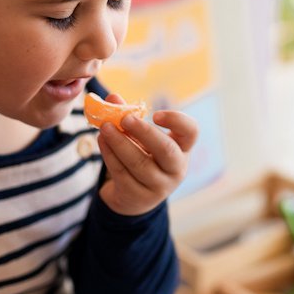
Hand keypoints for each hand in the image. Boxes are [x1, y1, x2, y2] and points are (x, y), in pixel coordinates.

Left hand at [96, 94, 197, 215]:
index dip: (177, 120)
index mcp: (182, 148)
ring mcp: (159, 186)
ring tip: (105, 127)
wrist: (134, 196)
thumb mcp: (141, 138)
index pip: (191, 131)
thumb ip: (129, 116)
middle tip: (124, 118)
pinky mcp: (139, 197)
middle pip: (166, 150)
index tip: (156, 114)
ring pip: (139, 163)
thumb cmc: (143, 156)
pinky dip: (110, 155)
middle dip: (144, 132)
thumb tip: (112, 97)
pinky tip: (101, 140)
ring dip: (119, 143)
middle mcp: (176, 169)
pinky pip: (122, 173)